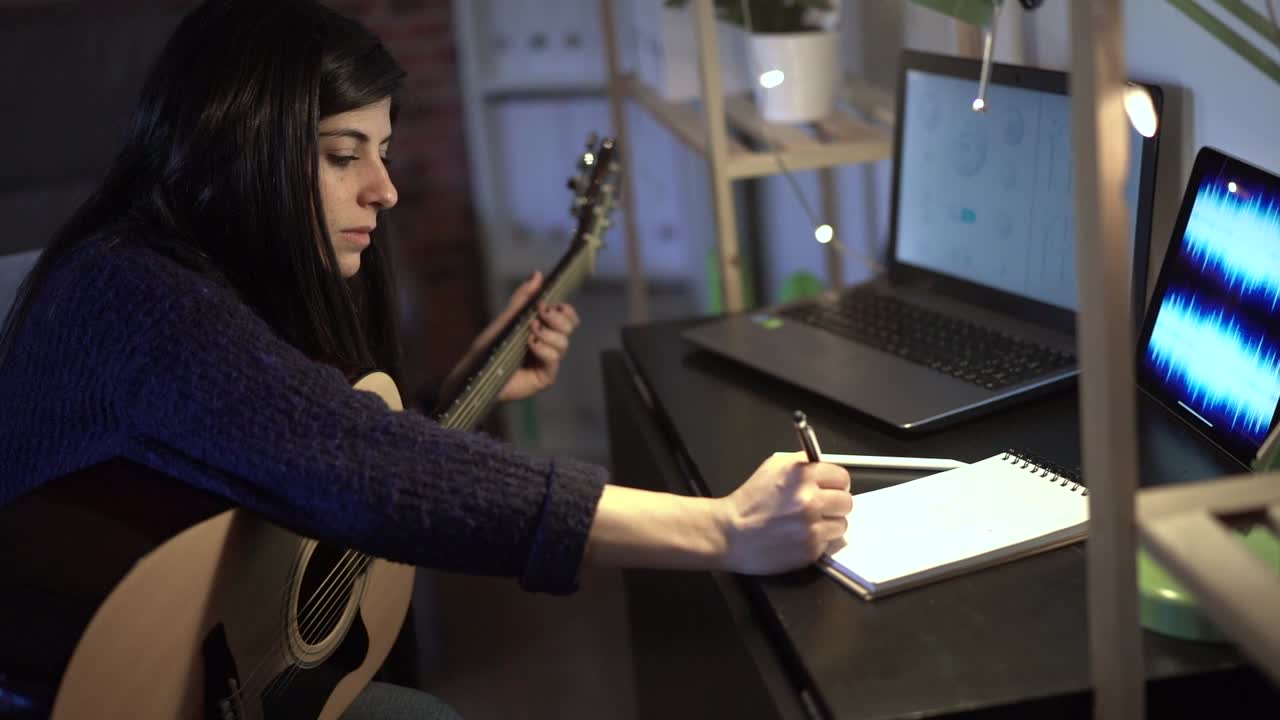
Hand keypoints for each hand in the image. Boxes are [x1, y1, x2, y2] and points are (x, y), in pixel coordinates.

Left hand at [464, 271, 579, 402]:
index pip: (568, 318)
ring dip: (547, 334)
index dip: (565, 310)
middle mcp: (549, 345)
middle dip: (557, 318)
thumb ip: (523, 298)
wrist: (474, 373)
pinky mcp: (545, 377)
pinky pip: (554, 359)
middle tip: (539, 313)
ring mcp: (548, 362)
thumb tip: (538, 274)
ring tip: (528, 333)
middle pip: (570, 328)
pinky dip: (543, 349)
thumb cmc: (488, 348)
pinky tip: (530, 345)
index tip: (547, 304)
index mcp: (544, 330)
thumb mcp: (507, 318)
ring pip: (563, 343)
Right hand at [718, 452, 852, 574]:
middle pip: (847, 502)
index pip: (842, 477)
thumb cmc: (748, 501)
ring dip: (828, 525)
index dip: (835, 484)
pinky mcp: (810, 549)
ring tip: (806, 525)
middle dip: (834, 505)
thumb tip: (824, 465)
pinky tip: (798, 537)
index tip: (828, 489)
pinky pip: (828, 543)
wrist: (729, 533)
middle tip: (819, 508)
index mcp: (802, 475)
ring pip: (841, 525)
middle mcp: (810, 499)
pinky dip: (817, 541)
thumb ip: (802, 463)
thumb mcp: (772, 467)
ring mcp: (811, 526)